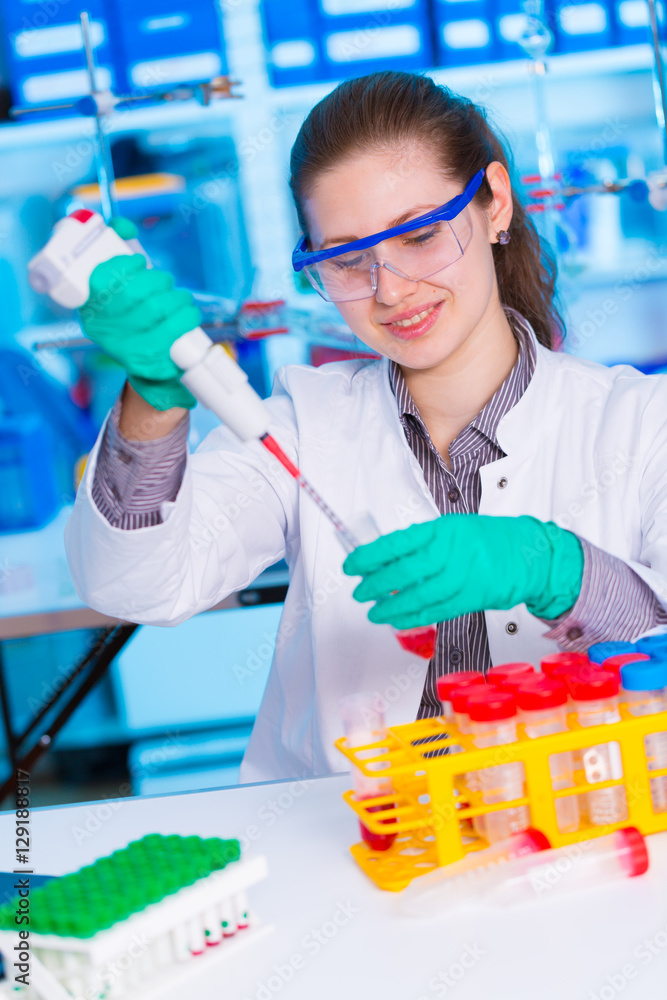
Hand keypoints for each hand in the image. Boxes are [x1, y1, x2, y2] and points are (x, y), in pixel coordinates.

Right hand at [79, 217, 201, 410]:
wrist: (147, 371)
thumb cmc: (132, 323)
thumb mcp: (116, 293)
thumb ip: (117, 255)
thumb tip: (122, 226)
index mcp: (92, 310)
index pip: (102, 280)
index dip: (123, 265)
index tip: (138, 263)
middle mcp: (106, 330)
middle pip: (136, 293)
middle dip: (158, 281)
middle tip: (165, 283)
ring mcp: (127, 348)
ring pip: (159, 309)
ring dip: (177, 298)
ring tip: (180, 300)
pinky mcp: (149, 362)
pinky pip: (174, 332)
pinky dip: (187, 319)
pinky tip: (188, 316)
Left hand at [343, 514, 583, 627]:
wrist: (526, 555)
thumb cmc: (486, 539)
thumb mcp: (451, 528)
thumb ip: (421, 542)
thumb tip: (384, 559)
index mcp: (442, 530)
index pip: (396, 543)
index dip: (369, 557)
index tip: (352, 565)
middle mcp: (451, 553)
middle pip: (404, 572)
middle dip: (376, 585)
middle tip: (359, 592)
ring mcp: (462, 578)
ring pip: (418, 596)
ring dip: (392, 607)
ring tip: (375, 611)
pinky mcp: (470, 599)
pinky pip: (435, 611)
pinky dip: (413, 617)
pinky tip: (398, 620)